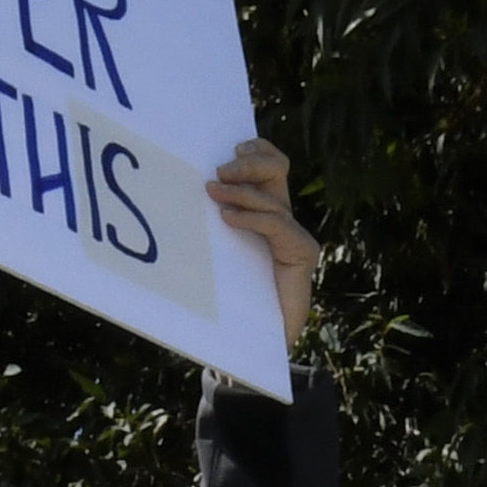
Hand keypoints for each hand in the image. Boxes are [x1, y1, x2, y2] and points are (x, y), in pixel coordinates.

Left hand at [213, 141, 330, 348]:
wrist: (260, 341)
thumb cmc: (234, 301)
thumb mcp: (217, 256)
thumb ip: (213, 227)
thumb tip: (184, 193)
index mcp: (265, 212)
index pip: (271, 166)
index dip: (257, 150)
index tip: (234, 145)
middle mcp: (283, 219)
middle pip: (277, 169)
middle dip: (251, 161)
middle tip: (220, 170)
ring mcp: (294, 236)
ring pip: (275, 195)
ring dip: (242, 189)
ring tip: (213, 191)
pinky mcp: (301, 254)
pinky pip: (276, 224)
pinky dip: (251, 216)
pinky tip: (228, 217)